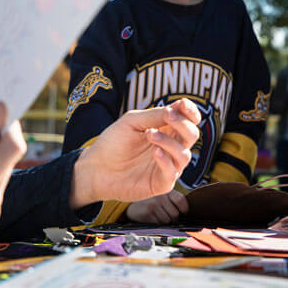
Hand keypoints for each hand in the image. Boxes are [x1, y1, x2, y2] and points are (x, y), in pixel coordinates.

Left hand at [70, 99, 201, 207]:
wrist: (95, 167)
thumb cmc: (113, 142)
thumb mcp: (133, 121)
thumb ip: (155, 115)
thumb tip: (179, 107)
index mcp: (166, 130)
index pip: (189, 120)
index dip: (191, 112)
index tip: (182, 104)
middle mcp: (170, 147)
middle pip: (192, 135)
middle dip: (183, 124)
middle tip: (168, 115)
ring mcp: (167, 166)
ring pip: (184, 155)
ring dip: (170, 142)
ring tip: (150, 134)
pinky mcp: (160, 183)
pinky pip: (172, 173)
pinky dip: (166, 161)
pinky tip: (155, 152)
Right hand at [126, 190, 189, 223]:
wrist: (133, 203)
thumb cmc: (152, 201)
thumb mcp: (164, 196)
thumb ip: (174, 201)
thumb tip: (186, 214)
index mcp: (167, 191)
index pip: (181, 201)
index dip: (184, 210)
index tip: (182, 213)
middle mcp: (160, 196)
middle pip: (175, 214)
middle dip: (173, 218)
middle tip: (167, 215)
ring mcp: (153, 204)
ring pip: (167, 221)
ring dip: (164, 222)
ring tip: (158, 216)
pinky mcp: (147, 213)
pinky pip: (158, 224)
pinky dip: (157, 224)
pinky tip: (152, 218)